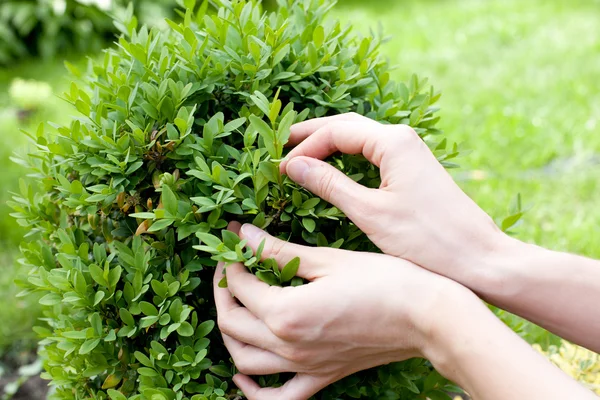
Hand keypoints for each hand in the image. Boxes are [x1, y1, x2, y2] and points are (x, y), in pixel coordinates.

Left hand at [213, 222, 473, 399]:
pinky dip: (253, 393)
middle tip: (232, 268)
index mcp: (286, 313)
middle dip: (224, 292)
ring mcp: (305, 367)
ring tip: (236, 308)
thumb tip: (245, 236)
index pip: (239, 287)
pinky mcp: (322, 377)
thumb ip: (279, 252)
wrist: (426, 317)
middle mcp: (288, 346)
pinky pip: (278, 398)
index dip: (231, 262)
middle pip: (231, 324)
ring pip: (244, 362)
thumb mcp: (328, 260)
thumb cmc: (383, 281)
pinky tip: (244, 377)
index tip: (235, 242)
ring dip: (231, 334)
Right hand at [281, 113, 505, 285]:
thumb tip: (294, 165)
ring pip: (360, 138)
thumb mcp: (370, 212)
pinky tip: (333, 168)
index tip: (280, 167)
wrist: (477, 257)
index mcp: (393, 142)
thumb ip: (329, 184)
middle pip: (347, 126)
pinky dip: (347, 157)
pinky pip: (373, 153)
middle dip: (313, 135)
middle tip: (281, 146)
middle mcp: (403, 138)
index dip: (305, 146)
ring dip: (329, 144)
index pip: (337, 131)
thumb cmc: (426, 239)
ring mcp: (410, 152)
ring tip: (300, 154)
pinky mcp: (414, 168)